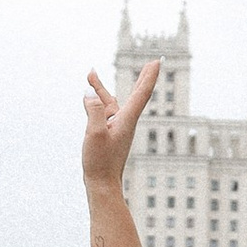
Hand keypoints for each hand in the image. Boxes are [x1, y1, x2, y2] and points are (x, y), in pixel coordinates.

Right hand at [81, 59, 158, 192]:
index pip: (142, 93)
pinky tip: (90, 98)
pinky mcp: (110, 135)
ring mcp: (118, 128)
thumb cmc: (100, 161)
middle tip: (153, 64)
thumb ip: (94, 110)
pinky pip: (105, 113)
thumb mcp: (94, 133)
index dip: (149, 76)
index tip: (156, 62)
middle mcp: (125, 122)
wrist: (102, 184)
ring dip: (102, 89)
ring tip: (90, 74)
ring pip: (112, 103)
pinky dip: (98, 103)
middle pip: (136, 95)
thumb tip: (90, 92)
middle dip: (142, 77)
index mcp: (126, 120)